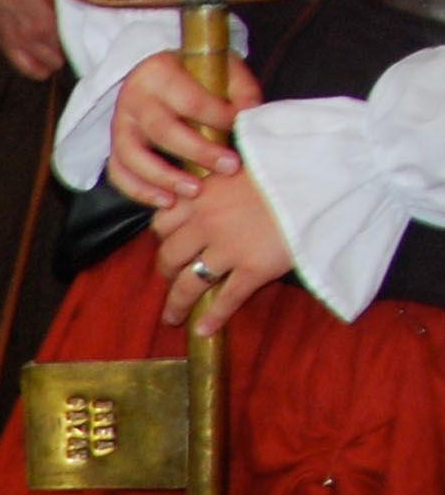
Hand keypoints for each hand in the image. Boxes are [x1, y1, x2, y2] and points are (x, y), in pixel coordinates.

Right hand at [110, 48, 258, 210]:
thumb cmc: (193, 74)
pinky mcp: (115, 147)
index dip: (217, 117)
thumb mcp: (219, 67)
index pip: (190, 100)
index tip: (239, 126)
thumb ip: (238, 88)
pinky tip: (166, 200)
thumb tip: (250, 113)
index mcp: (158, 71)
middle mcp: (133, 98)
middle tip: (228, 167)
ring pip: (134, 157)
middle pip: (162, 131)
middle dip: (198, 153)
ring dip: (165, 178)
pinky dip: (140, 191)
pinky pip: (120, 174)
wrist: (158, 75)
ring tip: (194, 191)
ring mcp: (120, 125)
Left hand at [153, 166, 293, 335]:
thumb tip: (220, 193)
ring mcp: (230, 247)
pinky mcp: (254, 267)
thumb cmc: (296, 165)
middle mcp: (208, 221)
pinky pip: (225, 299)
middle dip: (167, 274)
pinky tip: (204, 330)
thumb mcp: (248, 165)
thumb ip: (225, 184)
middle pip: (169, 257)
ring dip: (177, 304)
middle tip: (172, 282)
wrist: (330, 174)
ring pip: (188, 284)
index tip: (170, 247)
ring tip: (174, 317)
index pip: (163, 222)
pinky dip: (212, 318)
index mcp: (205, 193)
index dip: (164, 238)